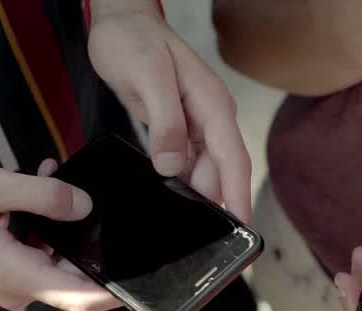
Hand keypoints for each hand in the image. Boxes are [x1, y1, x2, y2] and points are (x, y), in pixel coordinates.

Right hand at [0, 161, 121, 310]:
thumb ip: (40, 195)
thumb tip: (82, 205)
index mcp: (15, 276)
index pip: (80, 296)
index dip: (115, 293)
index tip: (142, 284)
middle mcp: (15, 289)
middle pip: (71, 274)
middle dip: (84, 239)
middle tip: (91, 204)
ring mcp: (7, 285)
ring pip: (52, 259)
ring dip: (57, 226)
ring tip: (48, 181)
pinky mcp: (0, 275)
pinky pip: (32, 254)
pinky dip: (38, 227)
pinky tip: (31, 190)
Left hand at [89, 1, 251, 220]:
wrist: (120, 21)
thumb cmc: (134, 41)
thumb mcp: (146, 78)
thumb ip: (164, 123)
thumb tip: (172, 165)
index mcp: (212, 105)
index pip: (233, 159)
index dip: (238, 195)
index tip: (242, 229)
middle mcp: (211, 118)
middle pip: (220, 172)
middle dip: (214, 204)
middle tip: (200, 238)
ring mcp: (196, 125)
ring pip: (203, 171)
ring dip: (195, 195)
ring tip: (181, 224)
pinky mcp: (180, 130)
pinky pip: (186, 164)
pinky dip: (180, 183)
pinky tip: (169, 199)